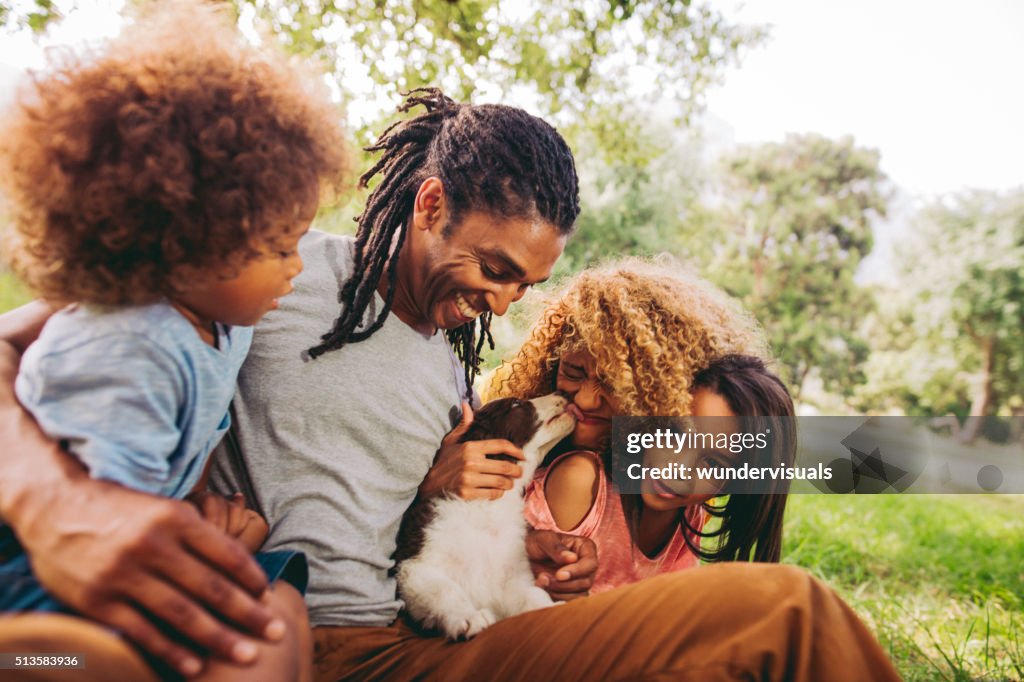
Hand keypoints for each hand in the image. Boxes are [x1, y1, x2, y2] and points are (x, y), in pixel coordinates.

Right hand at [15, 476, 284, 676]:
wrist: (56, 507)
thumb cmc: (121, 508)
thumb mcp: (162, 507)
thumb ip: (197, 532)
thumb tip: (240, 563)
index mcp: (175, 518)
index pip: (226, 552)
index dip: (252, 576)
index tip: (269, 595)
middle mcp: (153, 545)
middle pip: (211, 587)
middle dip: (248, 613)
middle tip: (276, 631)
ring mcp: (124, 575)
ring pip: (182, 614)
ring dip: (219, 638)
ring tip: (247, 655)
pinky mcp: (99, 600)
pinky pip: (143, 631)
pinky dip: (172, 651)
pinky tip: (196, 665)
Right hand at [418, 402, 524, 499]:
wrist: (426, 485)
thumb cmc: (441, 462)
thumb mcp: (450, 441)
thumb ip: (463, 425)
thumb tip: (466, 405)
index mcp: (470, 447)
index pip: (500, 445)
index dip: (515, 450)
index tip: (522, 455)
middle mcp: (471, 462)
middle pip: (505, 466)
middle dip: (516, 471)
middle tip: (519, 472)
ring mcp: (469, 479)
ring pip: (500, 482)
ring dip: (509, 484)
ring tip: (510, 483)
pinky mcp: (467, 494)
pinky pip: (492, 494)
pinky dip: (498, 494)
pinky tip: (497, 492)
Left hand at [526, 529, 597, 600]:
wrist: (525, 555)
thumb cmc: (536, 542)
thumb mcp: (543, 539)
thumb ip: (557, 548)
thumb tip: (572, 558)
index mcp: (585, 548)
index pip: (590, 564)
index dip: (577, 571)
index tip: (559, 575)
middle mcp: (586, 565)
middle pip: (585, 582)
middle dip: (563, 584)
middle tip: (544, 577)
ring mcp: (580, 580)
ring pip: (579, 595)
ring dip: (558, 593)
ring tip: (541, 582)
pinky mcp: (571, 592)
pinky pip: (570, 602)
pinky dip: (556, 599)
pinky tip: (543, 590)